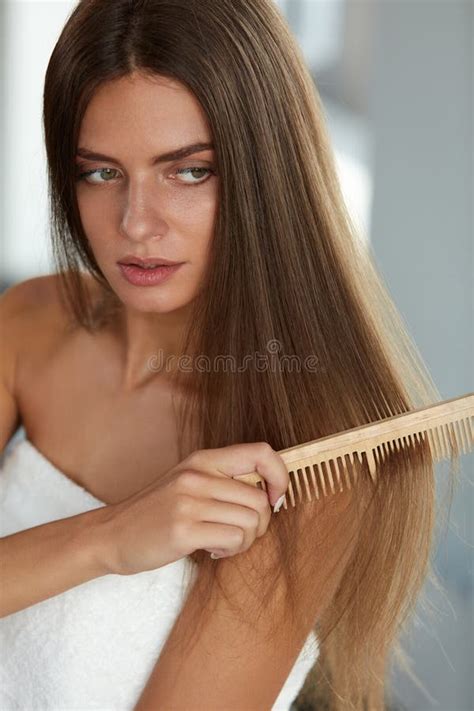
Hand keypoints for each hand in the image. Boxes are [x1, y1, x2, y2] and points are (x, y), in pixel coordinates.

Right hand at [100, 442, 288, 574]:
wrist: (112, 534)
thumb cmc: (157, 512)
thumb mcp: (189, 481)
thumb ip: (224, 479)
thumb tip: (271, 490)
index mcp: (203, 459)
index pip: (262, 452)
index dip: (280, 476)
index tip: (274, 498)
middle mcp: (197, 475)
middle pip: (260, 499)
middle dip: (261, 524)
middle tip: (240, 533)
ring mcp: (189, 502)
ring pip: (251, 522)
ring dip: (246, 541)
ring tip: (225, 543)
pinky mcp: (183, 530)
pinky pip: (234, 539)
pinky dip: (231, 551)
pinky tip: (213, 551)